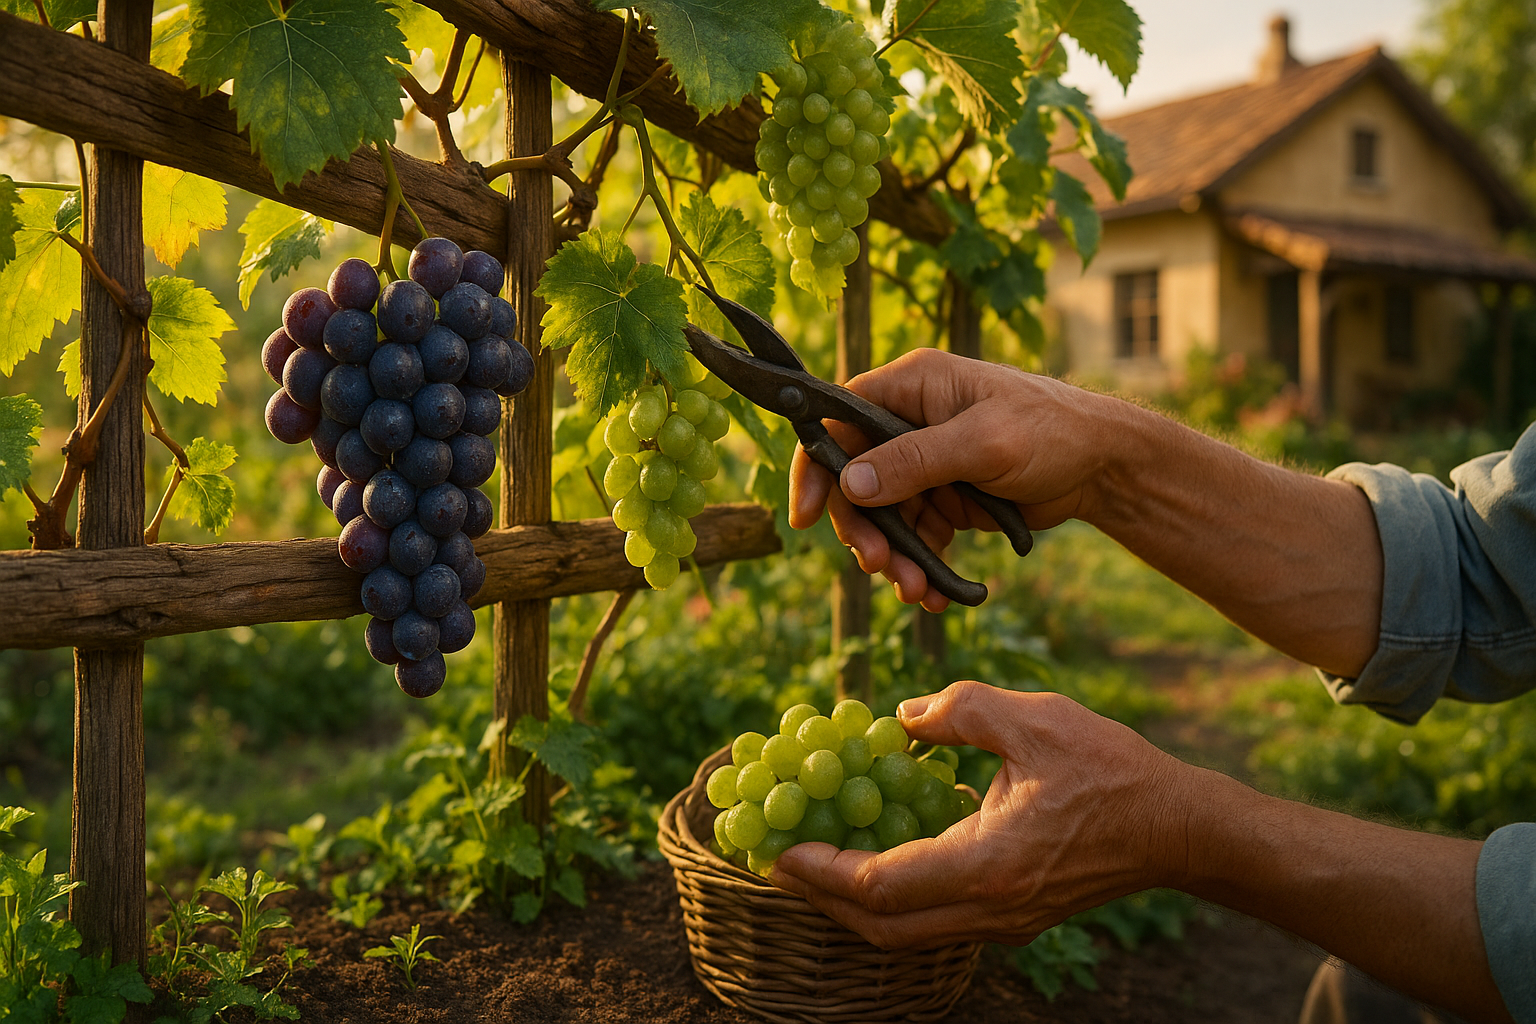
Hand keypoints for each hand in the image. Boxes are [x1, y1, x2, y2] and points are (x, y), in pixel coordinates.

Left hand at [770, 681, 1193, 948]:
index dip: (819, 871)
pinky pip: (932, 920)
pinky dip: (889, 898)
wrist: (1178, 828)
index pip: (879, 886)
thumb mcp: (1034, 720)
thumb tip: (902, 718)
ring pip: (904, 933)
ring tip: (810, 861)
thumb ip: (959, 712)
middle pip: (879, 927)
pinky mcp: (1011, 917)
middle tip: (774, 860)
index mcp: (987, 866)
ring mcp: (1001, 922)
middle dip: (819, 898)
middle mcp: (988, 910)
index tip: (775, 848)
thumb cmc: (1110, 771)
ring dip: (850, 904)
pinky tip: (872, 855)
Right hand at [788, 349, 1124, 610]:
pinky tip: (932, 593)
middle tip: (878, 566)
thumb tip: (850, 483)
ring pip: (882, 515)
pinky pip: (913, 534)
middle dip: (863, 528)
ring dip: (892, 556)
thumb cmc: (1052, 431)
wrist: (1104, 467)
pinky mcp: (943, 496)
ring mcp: (925, 461)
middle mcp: (908, 420)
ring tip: (916, 591)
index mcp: (911, 386)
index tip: (805, 517)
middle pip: (854, 479)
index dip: (816, 467)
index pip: (837, 421)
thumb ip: (915, 460)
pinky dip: (918, 564)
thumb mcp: (983, 442)